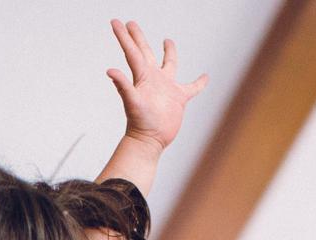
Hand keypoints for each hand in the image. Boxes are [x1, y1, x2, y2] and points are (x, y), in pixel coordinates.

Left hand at [105, 18, 208, 151]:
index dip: (125, 37)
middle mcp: (154, 78)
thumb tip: (110, 71)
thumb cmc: (140, 123)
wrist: (150, 141)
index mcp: (143, 76)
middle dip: (138, 37)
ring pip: (169, 64)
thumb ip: (123, 86)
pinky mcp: (179, 99)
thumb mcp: (131, 102)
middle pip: (146, 52)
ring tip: (167, 40)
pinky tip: (205, 77)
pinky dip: (199, 83)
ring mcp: (166, 88)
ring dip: (169, 52)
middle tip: (131, 23)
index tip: (117, 22)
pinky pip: (192, 88)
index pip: (133, 52)